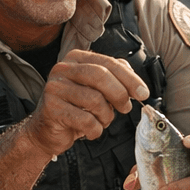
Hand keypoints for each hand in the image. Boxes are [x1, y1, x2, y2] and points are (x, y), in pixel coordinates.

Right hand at [22, 50, 148, 159]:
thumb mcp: (94, 89)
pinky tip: (91, 131)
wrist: (47, 131)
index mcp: (75, 59)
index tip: (143, 93)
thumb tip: (134, 79)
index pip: (108, 63)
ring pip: (94, 100)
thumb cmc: (74, 108)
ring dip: (106, 116)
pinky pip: (85, 120)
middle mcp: (62, 69)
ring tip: (102, 121)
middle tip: (126, 108)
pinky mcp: (52, 108)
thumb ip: (113, 78)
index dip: (129, 78)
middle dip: (119, 94)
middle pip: (100, 76)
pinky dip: (95, 130)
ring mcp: (55, 87)